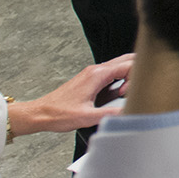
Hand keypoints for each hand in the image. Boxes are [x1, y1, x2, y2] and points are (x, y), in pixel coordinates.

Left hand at [6, 54, 135, 137]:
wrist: (41, 113)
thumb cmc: (58, 114)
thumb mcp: (87, 118)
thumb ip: (110, 115)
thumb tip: (128, 114)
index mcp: (96, 75)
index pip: (128, 65)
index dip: (134, 79)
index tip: (126, 94)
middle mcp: (95, 70)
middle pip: (126, 60)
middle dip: (137, 71)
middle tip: (136, 88)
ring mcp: (92, 74)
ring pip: (119, 65)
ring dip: (128, 76)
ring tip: (125, 93)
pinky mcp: (90, 80)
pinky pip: (111, 73)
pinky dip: (120, 80)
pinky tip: (116, 94)